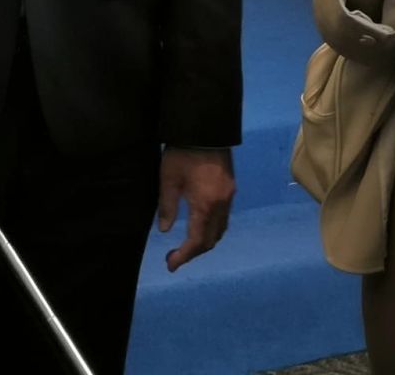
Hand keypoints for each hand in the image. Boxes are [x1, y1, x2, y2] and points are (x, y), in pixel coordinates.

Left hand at [157, 147, 234, 272]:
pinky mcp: (230, 189)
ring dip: (204, 242)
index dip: (184, 256)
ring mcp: (229, 197)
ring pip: (220, 230)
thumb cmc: (182, 154)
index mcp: (206, 206)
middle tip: (174, 257)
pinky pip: (223, 218)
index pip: (197, 241)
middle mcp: (222, 205)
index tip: (170, 265)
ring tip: (185, 246)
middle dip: (193, 252)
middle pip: (211, 239)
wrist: (205, 130)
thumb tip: (164, 230)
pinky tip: (199, 226)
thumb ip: (166, 206)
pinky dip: (211, 229)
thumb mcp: (168, 179)